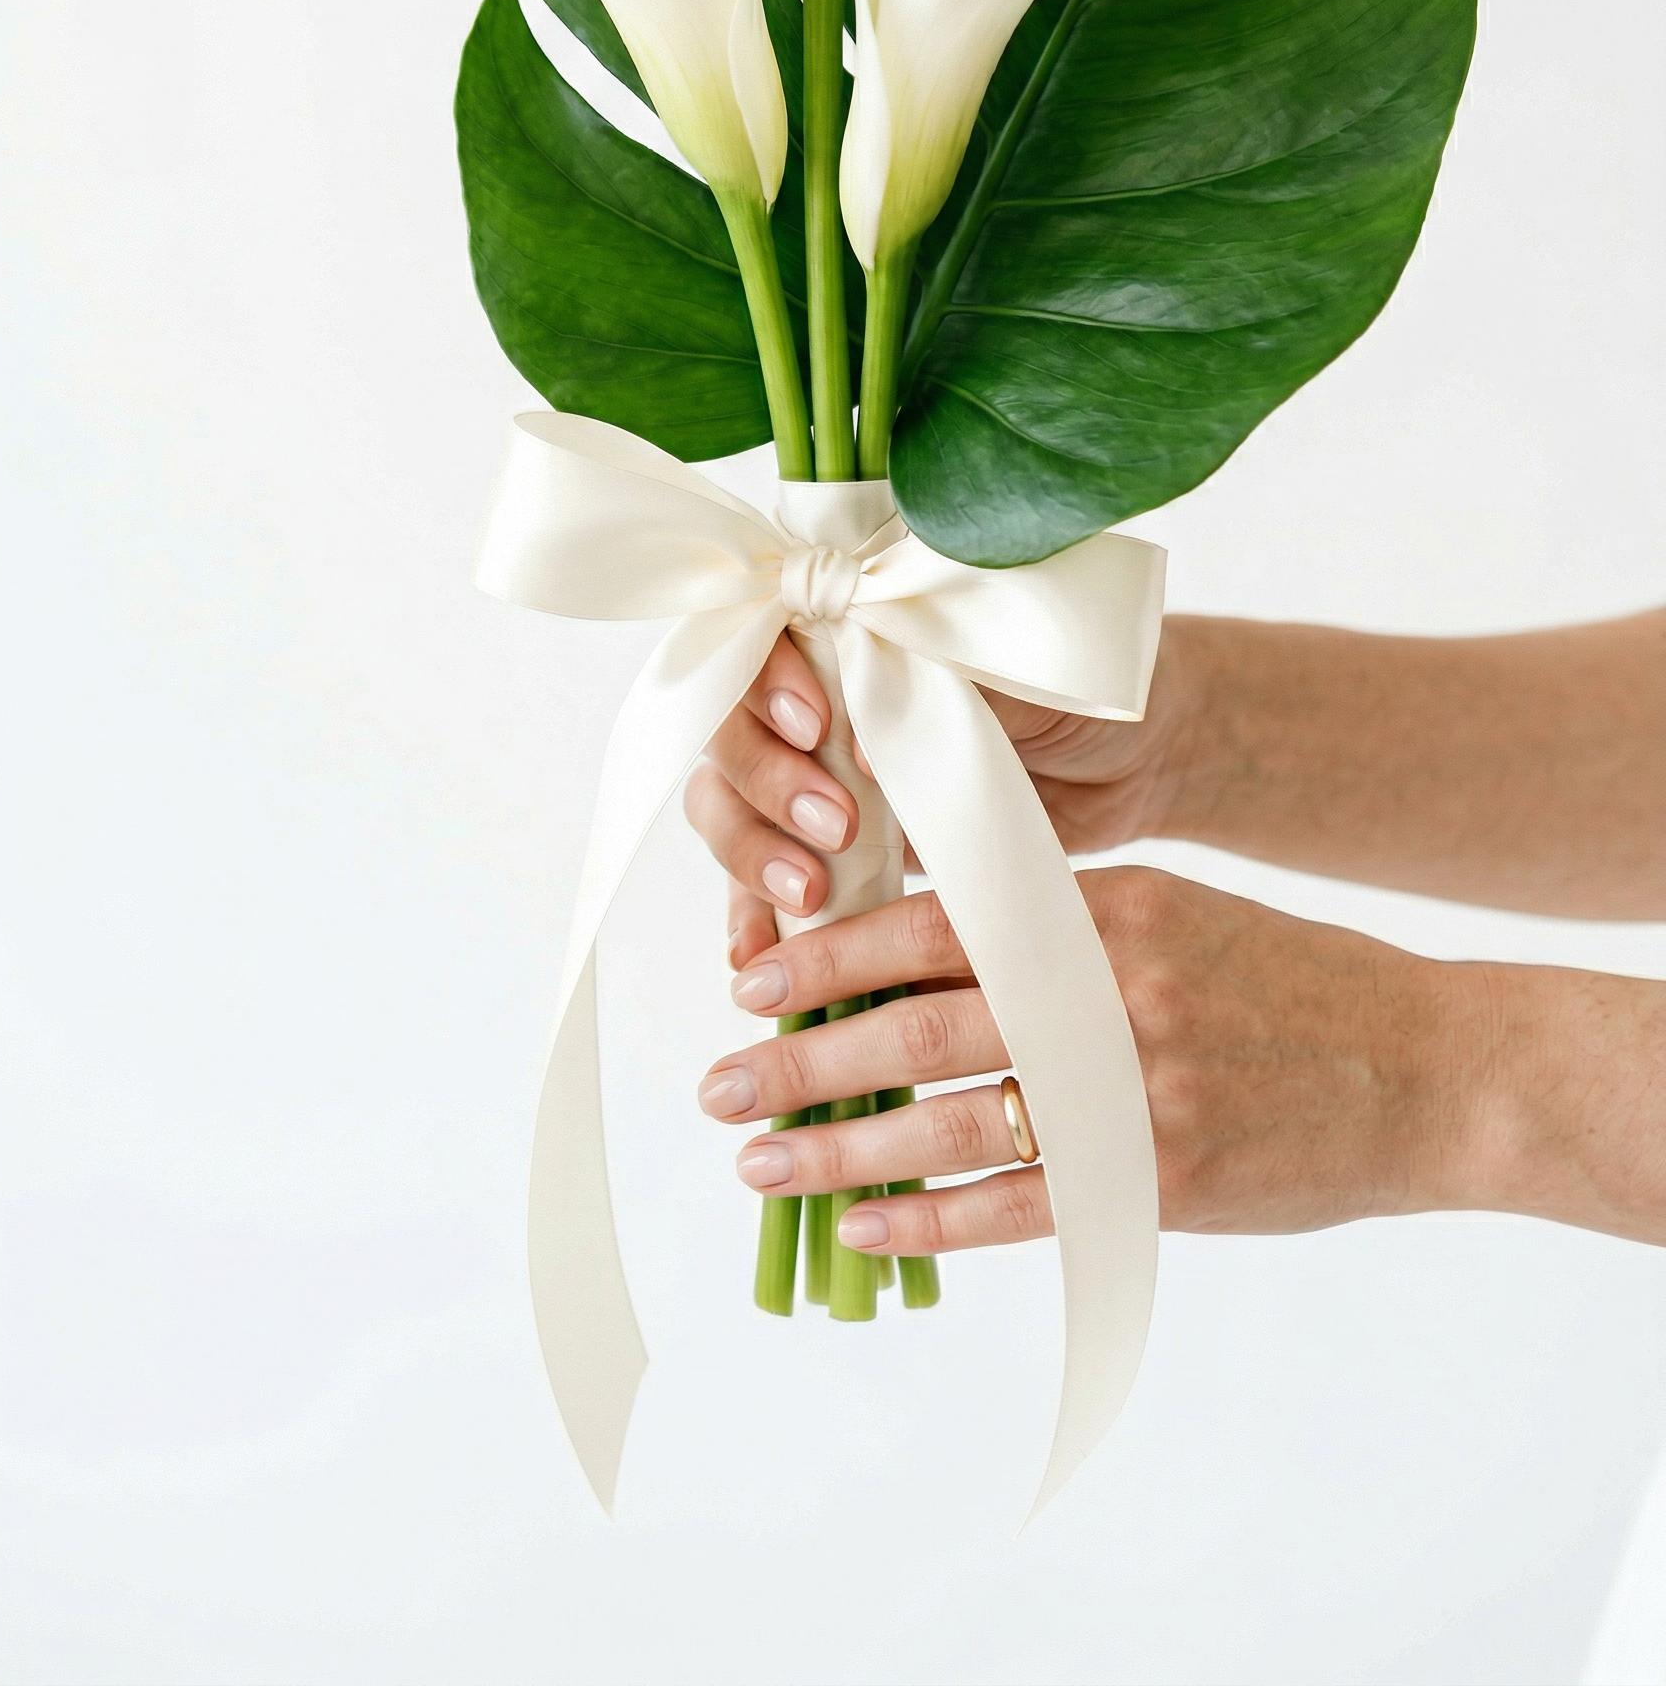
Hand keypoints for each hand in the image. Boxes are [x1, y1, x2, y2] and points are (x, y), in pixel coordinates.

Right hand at [684, 622, 1196, 966]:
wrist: (1140, 753)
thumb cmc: (1081, 685)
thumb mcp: (1010, 672)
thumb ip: (931, 694)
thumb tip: (856, 750)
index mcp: (847, 618)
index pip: (762, 638)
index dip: (770, 684)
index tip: (819, 727)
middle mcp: (815, 689)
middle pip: (729, 729)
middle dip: (764, 782)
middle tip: (834, 826)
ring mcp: (818, 769)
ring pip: (731, 804)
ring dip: (751, 853)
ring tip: (808, 897)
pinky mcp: (836, 845)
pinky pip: (763, 878)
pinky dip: (752, 915)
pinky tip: (753, 952)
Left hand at [697, 866, 1493, 1252]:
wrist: (1421, 1065)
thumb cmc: (1279, 982)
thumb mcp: (1168, 915)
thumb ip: (1053, 932)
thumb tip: (909, 960)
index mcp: (1099, 909)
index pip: (932, 922)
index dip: (831, 952)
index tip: (748, 977)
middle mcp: (1105, 990)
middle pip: (916, 1024)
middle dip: (802, 1057)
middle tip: (715, 1084)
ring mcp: (1133, 1091)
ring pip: (949, 1121)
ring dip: (842, 1150)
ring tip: (759, 1162)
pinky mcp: (1161, 1181)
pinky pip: (1018, 1207)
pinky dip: (931, 1219)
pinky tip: (866, 1228)